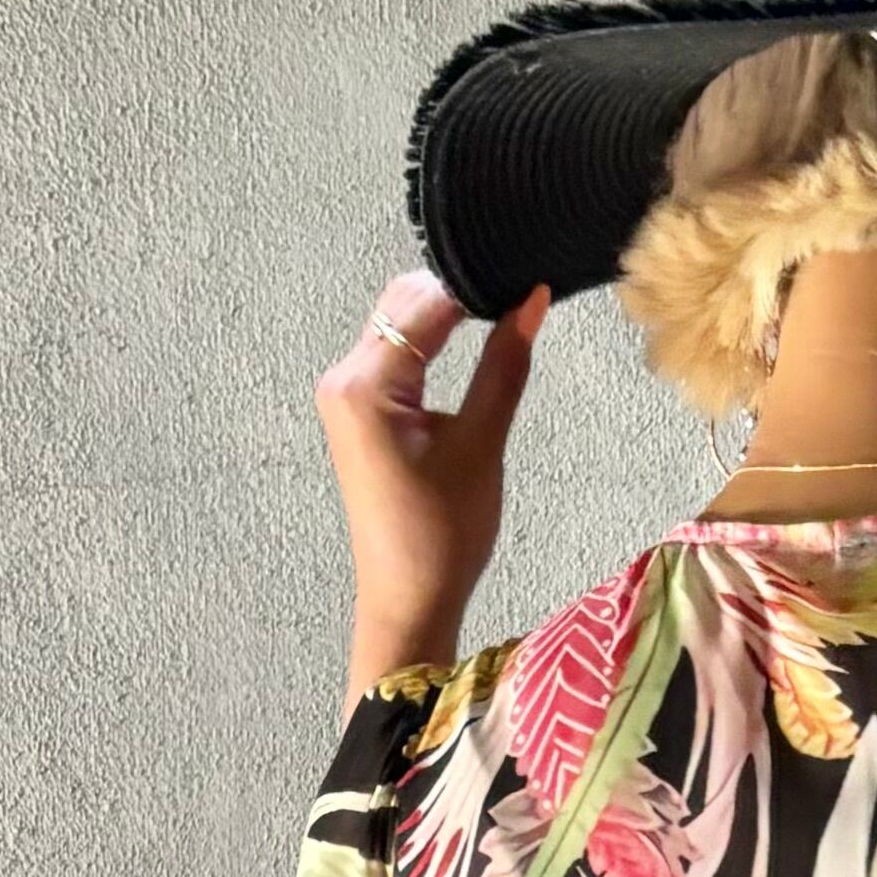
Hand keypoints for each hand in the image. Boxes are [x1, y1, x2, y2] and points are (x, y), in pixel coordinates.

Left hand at [316, 272, 545, 692]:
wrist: (408, 600)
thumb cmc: (444, 534)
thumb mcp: (482, 445)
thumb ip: (505, 365)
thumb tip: (533, 299)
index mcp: (365, 384)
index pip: (426, 303)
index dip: (478, 286)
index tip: (525, 276)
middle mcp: (343, 376)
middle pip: (405, 302)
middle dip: (459, 292)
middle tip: (517, 293)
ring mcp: (344, 392)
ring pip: (398, 322)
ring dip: (445, 314)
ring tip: (501, 315)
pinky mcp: (355, 408)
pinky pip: (393, 352)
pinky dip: (429, 342)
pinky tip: (467, 344)